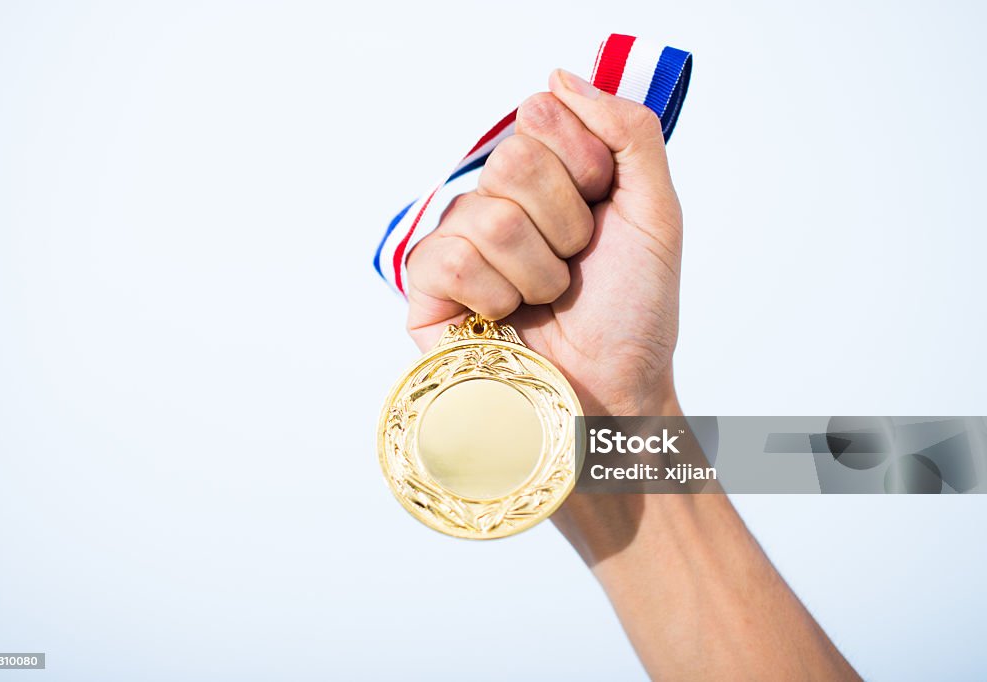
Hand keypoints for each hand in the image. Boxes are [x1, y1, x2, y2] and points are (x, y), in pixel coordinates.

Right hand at [406, 69, 682, 415]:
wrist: (616, 390)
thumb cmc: (633, 312)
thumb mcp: (655, 211)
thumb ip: (628, 133)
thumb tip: (558, 77)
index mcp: (547, 176)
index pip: (540, 114)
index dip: (583, 165)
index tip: (600, 209)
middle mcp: (497, 200)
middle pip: (513, 161)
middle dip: (564, 225)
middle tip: (574, 264)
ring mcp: (458, 242)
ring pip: (488, 216)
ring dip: (537, 272)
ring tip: (545, 300)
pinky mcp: (427, 289)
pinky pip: (452, 258)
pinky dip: (496, 297)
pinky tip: (505, 320)